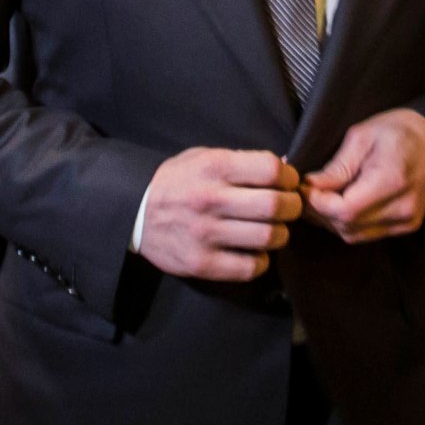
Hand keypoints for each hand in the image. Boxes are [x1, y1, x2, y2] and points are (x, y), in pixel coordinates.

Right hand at [136, 149, 303, 281]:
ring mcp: (205, 234)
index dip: (289, 177)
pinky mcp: (201, 263)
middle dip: (292, 206)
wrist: (132, 212)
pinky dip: (261, 261)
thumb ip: (240, 162)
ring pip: (268, 237)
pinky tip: (254, 252)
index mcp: (214, 167)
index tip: (288, 182)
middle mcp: (210, 200)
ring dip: (279, 234)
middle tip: (288, 208)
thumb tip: (284, 171)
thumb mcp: (202, 157)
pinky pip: (250, 267)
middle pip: (275, 205)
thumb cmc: (176, 181)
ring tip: (271, 230)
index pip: (271, 169)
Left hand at [301, 108, 424, 243]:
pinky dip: (346, 224)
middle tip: (304, 191)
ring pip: (353, 234)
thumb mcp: (362, 136)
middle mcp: (404, 207)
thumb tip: (310, 185)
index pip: (346, 209)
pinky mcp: (407, 227)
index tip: (302, 186)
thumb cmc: (396, 131)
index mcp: (393, 179)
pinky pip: (366, 234)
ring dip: (329, 220)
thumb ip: (337, 166)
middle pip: (347, 225)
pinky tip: (336, 205)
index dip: (318, 203)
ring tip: (317, 197)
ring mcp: (408, 221)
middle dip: (318, 211)